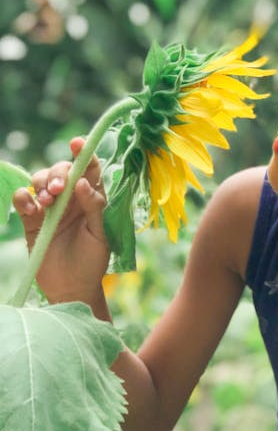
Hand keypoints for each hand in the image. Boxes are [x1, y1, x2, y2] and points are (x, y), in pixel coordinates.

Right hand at [13, 137, 109, 305]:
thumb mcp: (100, 234)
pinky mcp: (32, 220)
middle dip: (58, 173)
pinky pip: (23, 200)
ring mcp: (50, 208)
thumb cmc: (92, 262)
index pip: (89, 169)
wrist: (71, 288)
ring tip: (47, 201)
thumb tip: (82, 182)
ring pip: (40, 180)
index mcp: (91, 198)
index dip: (83, 153)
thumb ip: (93, 206)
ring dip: (41, 184)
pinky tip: (31, 208)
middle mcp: (71, 198)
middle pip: (62, 171)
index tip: (76, 142)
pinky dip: (24, 198)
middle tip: (58, 189)